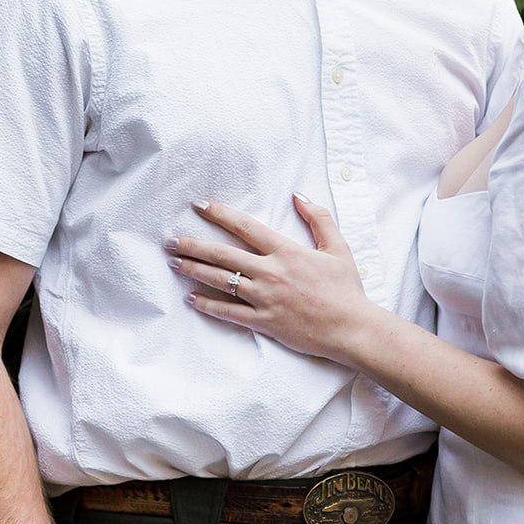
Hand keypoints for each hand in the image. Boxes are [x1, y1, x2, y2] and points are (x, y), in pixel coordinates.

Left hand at [164, 195, 371, 362]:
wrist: (351, 328)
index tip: (200, 205)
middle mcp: (271, 272)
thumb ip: (319, 218)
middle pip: (224, 254)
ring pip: (222, 281)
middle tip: (171, 240)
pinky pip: (229, 312)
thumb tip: (299, 195)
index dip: (221, 214)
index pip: (246, 227)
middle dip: (194, 245)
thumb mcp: (338, 247)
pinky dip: (208, 305)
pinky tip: (192, 299)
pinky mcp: (264, 321)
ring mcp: (265, 298)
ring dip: (194, 271)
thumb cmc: (347, 288)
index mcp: (287, 251)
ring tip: (174, 263)